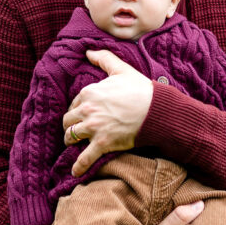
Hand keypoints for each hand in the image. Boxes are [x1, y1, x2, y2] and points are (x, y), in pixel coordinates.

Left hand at [63, 50, 153, 176]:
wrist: (157, 110)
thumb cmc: (141, 89)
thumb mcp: (122, 69)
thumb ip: (104, 58)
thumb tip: (88, 51)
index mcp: (90, 92)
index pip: (74, 103)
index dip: (77, 109)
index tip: (81, 114)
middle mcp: (87, 110)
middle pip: (68, 121)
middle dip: (70, 126)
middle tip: (74, 131)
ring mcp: (94, 128)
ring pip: (71, 137)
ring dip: (70, 142)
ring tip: (72, 146)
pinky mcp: (102, 143)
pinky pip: (85, 157)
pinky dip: (78, 166)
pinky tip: (75, 173)